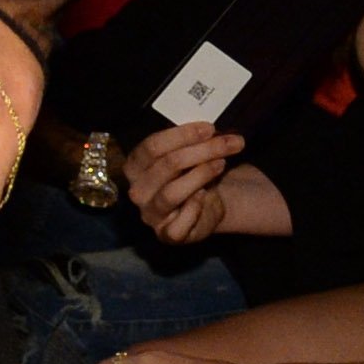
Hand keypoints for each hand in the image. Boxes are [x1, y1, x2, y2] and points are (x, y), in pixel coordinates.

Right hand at [120, 124, 245, 241]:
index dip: (182, 135)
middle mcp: (138, 191)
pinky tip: (207, 195)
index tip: (210, 128)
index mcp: (135, 166)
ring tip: (222, 164)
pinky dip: (196, 207)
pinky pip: (179, 224)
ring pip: (172, 192)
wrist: (206, 204)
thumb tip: (212, 131)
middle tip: (229, 143)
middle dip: (202, 150)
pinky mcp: (166, 235)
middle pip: (167, 166)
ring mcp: (150, 214)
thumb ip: (192, 142)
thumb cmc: (193, 173)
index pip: (152, 146)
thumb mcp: (190, 153)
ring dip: (202, 174)